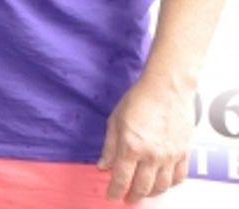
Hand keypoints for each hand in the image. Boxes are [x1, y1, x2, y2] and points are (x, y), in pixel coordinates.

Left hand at [97, 77, 191, 202]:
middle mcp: (152, 155)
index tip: (110, 197)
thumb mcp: (115, 120)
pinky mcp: (184, 152)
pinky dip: (170, 184)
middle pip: (142, 187)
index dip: (114, 191)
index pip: (121, 178)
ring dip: (151, 193)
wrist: (167, 89)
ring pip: (161, 186)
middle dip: (132, 197)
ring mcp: (170, 156)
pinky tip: (163, 183)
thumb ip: (110, 146)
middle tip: (126, 200)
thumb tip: (103, 166)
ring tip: (143, 193)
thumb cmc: (138, 100)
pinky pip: (179, 177)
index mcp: (131, 147)